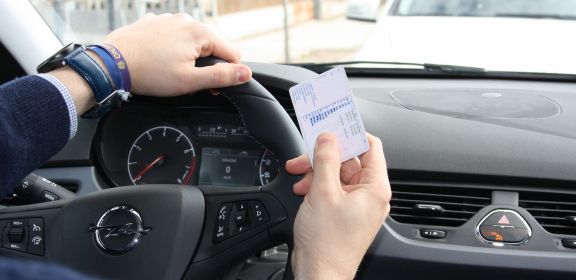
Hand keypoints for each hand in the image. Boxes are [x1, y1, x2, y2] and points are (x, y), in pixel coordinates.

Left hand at [104, 13, 251, 95]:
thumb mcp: (190, 81)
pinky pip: (172, 36)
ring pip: (191, 41)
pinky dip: (170, 48)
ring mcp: (168, 19)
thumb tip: (246, 73)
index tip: (208, 87)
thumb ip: (221, 77)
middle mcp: (186, 21)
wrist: (110, 64)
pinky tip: (158, 60)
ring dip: (188, 56)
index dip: (225, 75)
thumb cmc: (149, 74)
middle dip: (205, 65)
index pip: (232, 54)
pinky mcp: (153, 23)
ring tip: (169, 71)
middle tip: (187, 81)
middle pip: (211, 46)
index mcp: (200, 33)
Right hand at [286, 133, 390, 279]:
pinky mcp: (343, 214)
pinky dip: (317, 186)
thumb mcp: (323, 191)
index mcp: (375, 188)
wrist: (319, 273)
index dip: (352, 134)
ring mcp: (356, 205)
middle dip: (324, 157)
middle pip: (349, 160)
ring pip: (337, 175)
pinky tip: (302, 189)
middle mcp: (369, 195)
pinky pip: (332, 190)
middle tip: (305, 156)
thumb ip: (326, 159)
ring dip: (317, 172)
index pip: (370, 147)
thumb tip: (328, 137)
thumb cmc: (328, 243)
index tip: (334, 125)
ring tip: (299, 177)